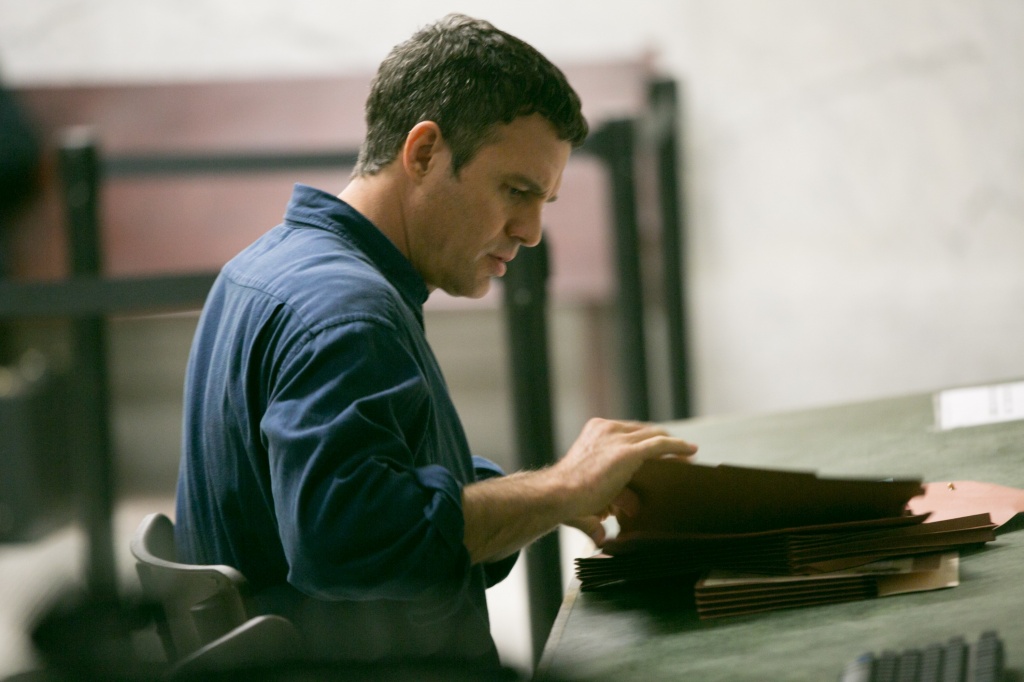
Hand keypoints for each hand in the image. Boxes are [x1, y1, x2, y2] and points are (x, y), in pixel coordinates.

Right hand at [553, 418, 696, 523]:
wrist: (559, 495)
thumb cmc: (566, 499)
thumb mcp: (585, 493)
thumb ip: (594, 512)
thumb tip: (601, 538)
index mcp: (595, 431)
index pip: (629, 432)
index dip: (646, 442)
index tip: (659, 455)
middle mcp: (607, 429)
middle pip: (644, 432)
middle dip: (661, 445)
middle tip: (677, 460)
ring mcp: (618, 438)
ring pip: (655, 437)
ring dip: (673, 447)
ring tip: (688, 458)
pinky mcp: (628, 452)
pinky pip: (660, 445)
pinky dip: (678, 447)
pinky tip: (691, 452)